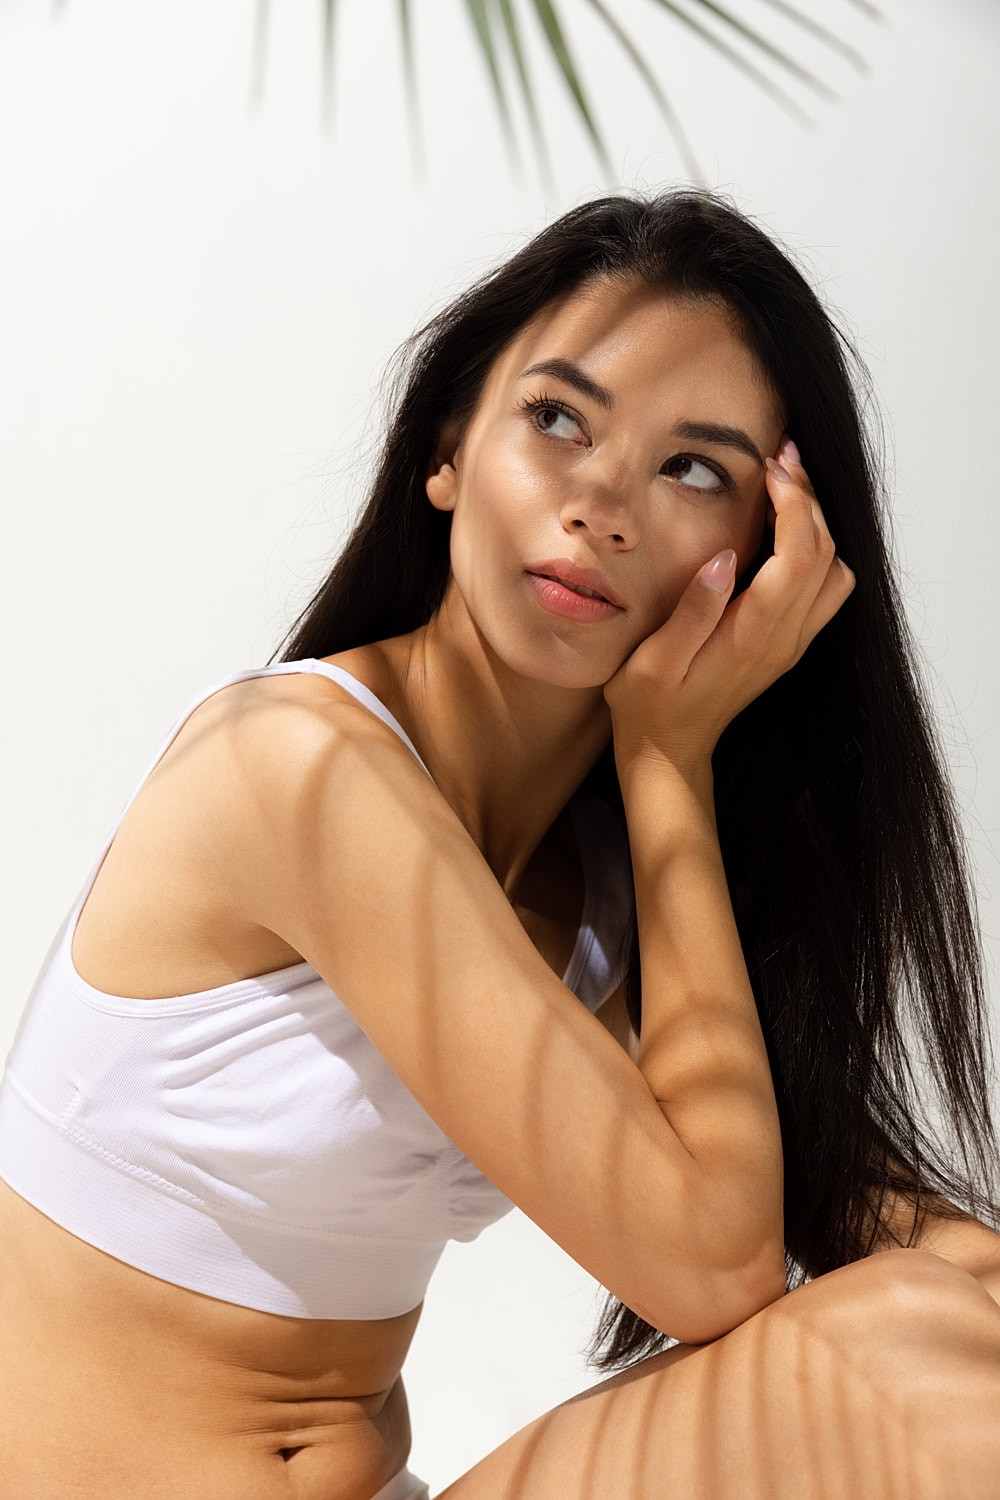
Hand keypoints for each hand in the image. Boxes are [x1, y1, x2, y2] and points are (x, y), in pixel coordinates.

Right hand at [605, 438, 855, 774]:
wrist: (668, 753)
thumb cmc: (650, 707)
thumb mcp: (654, 661)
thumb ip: (694, 611)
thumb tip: (727, 559)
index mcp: (754, 635)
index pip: (800, 556)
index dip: (794, 503)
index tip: (771, 467)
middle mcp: (784, 638)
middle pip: (825, 554)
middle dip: (808, 500)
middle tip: (778, 460)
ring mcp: (790, 643)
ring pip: (835, 572)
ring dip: (817, 526)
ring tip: (782, 490)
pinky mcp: (787, 645)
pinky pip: (823, 589)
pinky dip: (814, 550)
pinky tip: (781, 532)